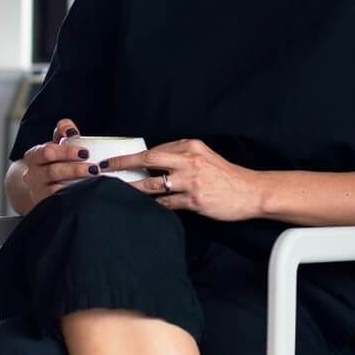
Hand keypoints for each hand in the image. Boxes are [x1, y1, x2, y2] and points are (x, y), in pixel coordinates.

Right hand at [19, 117, 99, 207]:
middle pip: (53, 171)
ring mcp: (38, 192)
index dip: (66, 152)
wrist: (41, 186)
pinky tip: (87, 192)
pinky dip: (74, 196)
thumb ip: (63, 130)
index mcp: (34, 156)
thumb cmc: (54, 161)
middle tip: (94, 168)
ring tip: (94, 180)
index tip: (85, 152)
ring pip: (56, 189)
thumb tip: (69, 129)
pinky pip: (59, 201)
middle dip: (74, 169)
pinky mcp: (45, 205)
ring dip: (77, 184)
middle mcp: (32, 175)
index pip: (47, 152)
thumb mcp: (57, 144)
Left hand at [103, 138, 260, 220]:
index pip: (156, 150)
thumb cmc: (226, 175)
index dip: (133, 156)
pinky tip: (141, 208)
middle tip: (103, 169)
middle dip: (123, 163)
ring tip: (116, 192)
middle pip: (149, 159)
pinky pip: (166, 204)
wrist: (251, 192)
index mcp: (191, 146)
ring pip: (153, 184)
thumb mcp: (204, 156)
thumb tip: (152, 162)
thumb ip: (181, 156)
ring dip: (133, 189)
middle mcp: (189, 161)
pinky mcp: (194, 201)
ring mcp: (191, 181)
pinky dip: (152, 205)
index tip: (115, 160)